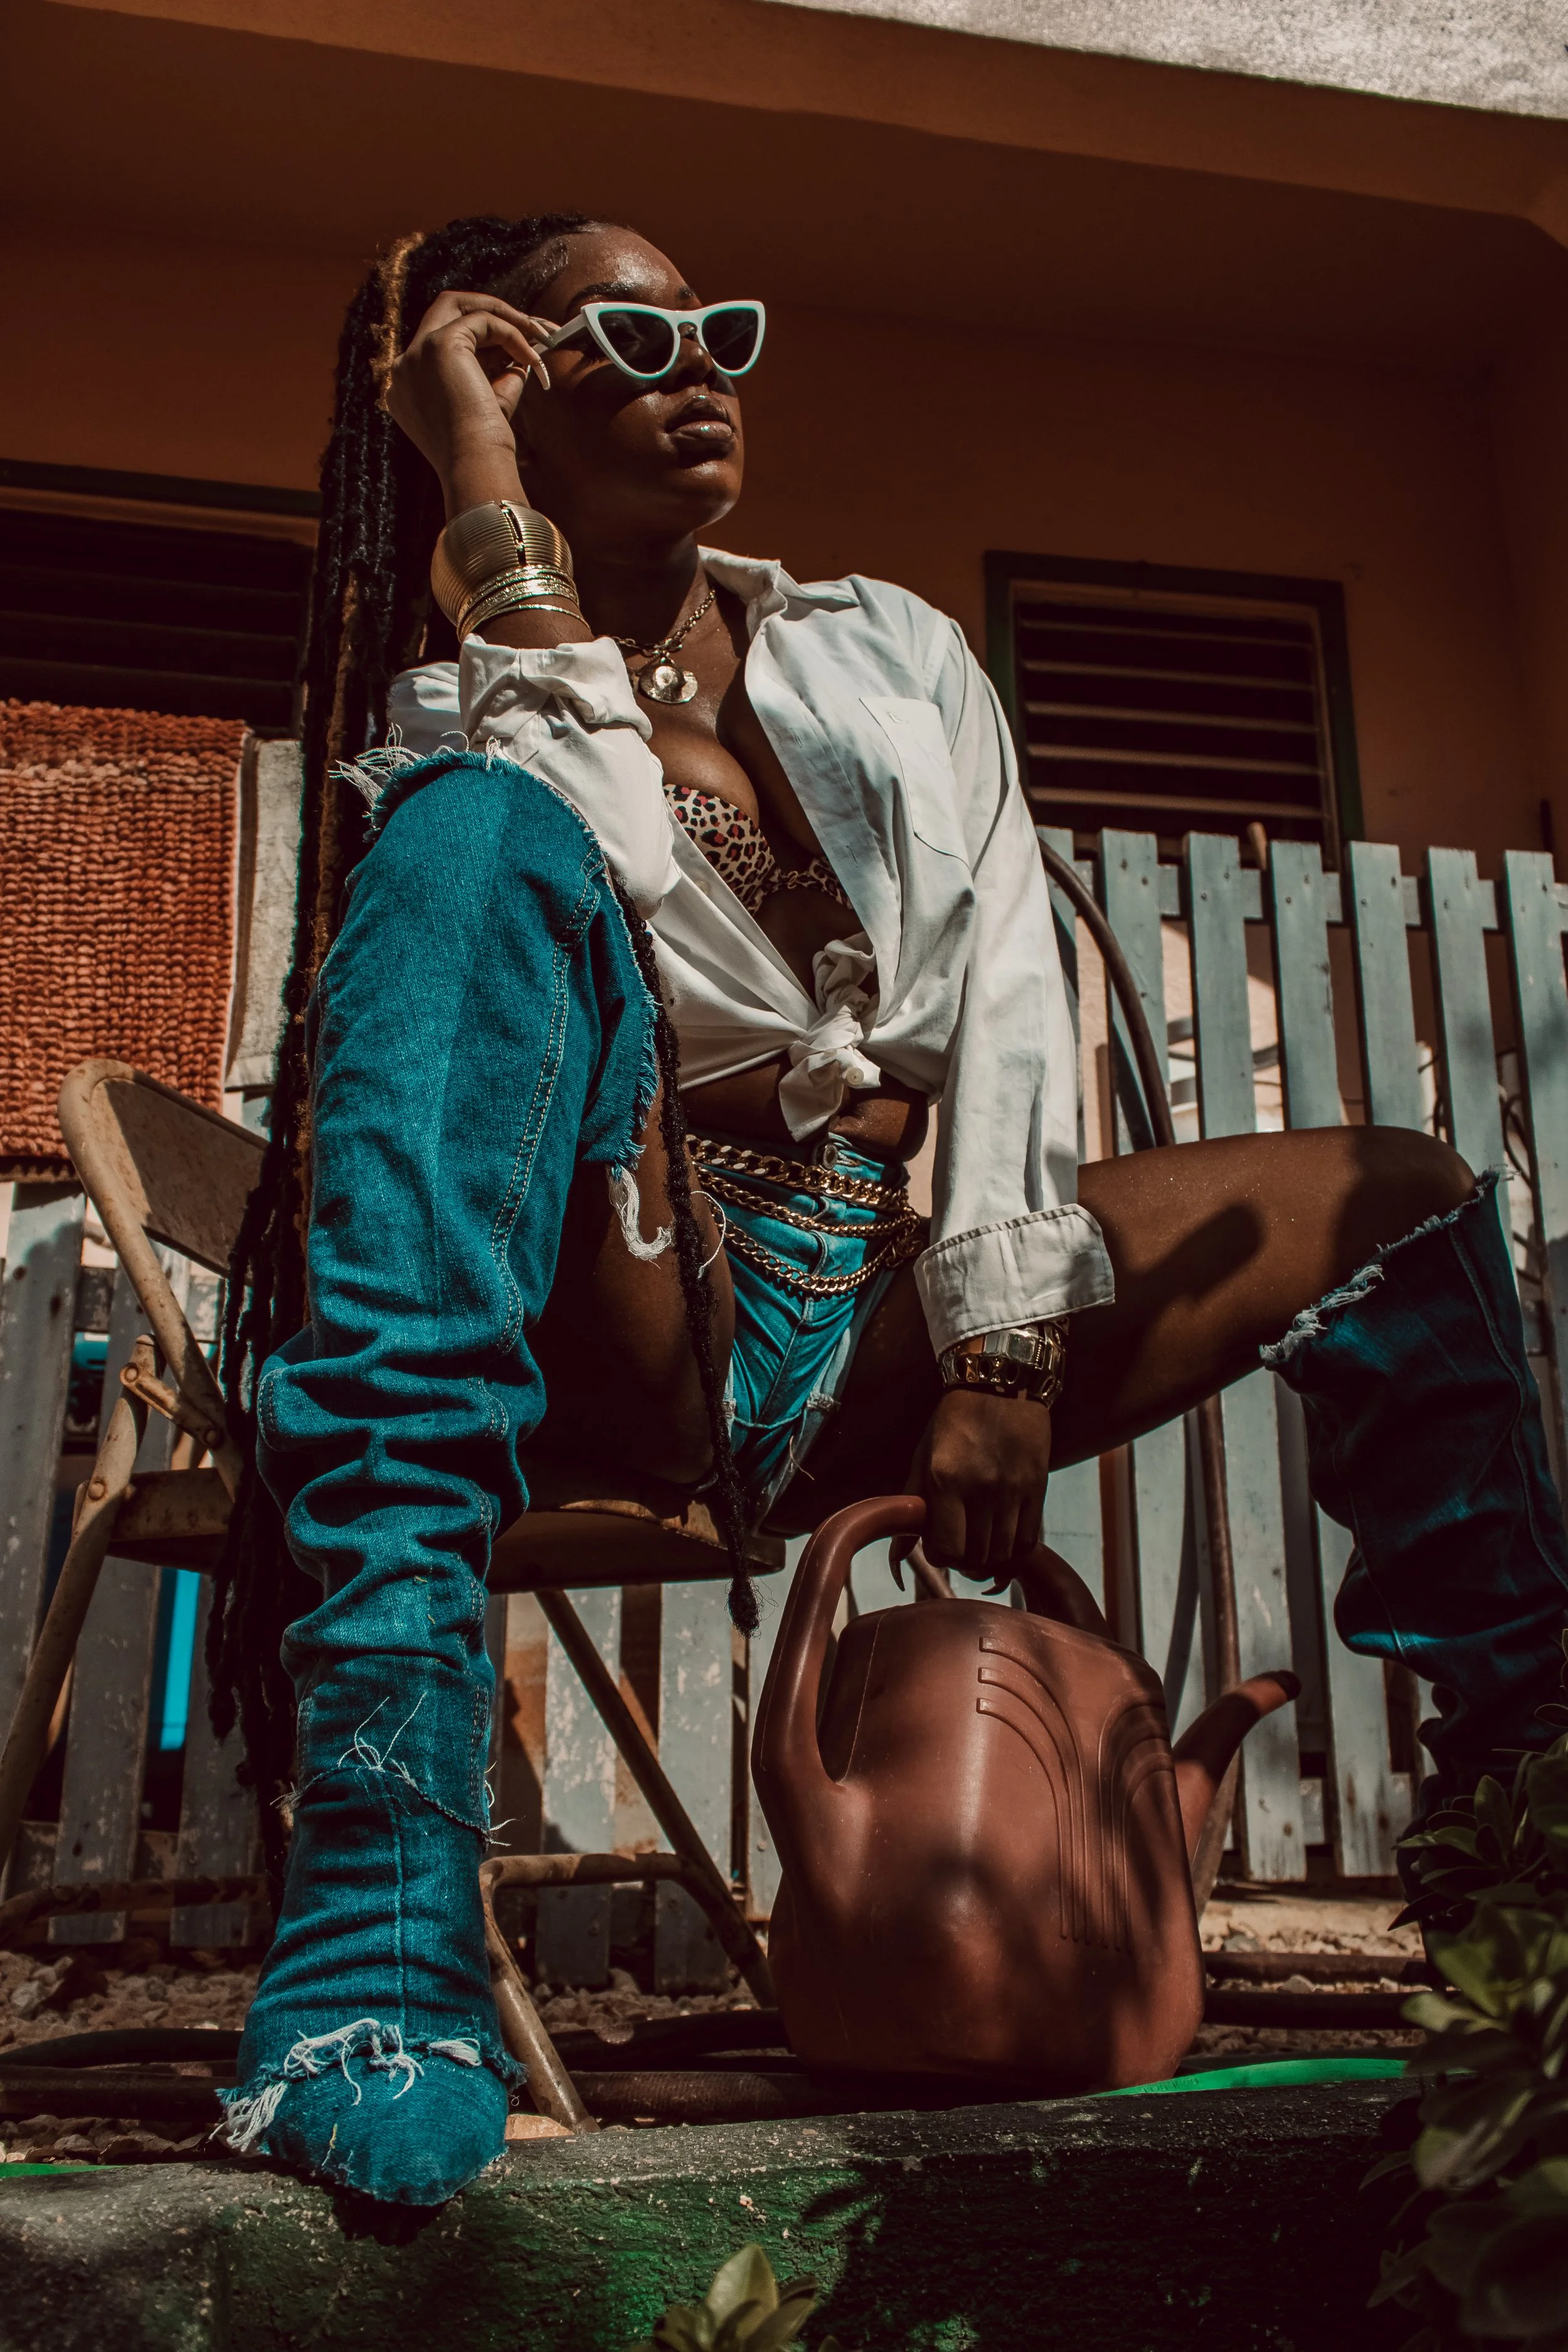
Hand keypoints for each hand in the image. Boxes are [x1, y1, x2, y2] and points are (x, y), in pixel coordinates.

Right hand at [385, 291, 557, 516]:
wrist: (475, 468)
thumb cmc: (484, 451)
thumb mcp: (489, 405)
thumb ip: (498, 376)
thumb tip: (522, 353)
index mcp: (409, 389)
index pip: (441, 344)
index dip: (482, 341)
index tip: (515, 350)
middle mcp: (405, 368)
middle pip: (442, 311)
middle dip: (487, 311)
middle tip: (527, 324)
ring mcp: (417, 354)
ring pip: (460, 307)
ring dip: (504, 316)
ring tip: (539, 334)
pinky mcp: (439, 345)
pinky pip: (483, 321)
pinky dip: (513, 334)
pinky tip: (533, 356)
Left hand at [894, 1387, 1052, 1580]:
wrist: (1000, 1383)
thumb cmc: (953, 1421)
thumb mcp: (922, 1456)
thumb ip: (911, 1505)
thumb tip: (896, 1556)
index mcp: (945, 1480)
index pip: (945, 1550)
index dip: (940, 1557)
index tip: (940, 1546)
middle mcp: (981, 1488)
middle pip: (975, 1557)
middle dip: (964, 1563)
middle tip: (962, 1551)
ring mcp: (1013, 1490)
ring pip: (1003, 1555)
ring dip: (990, 1562)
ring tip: (982, 1550)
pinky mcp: (1037, 1488)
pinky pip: (1029, 1541)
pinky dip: (1016, 1554)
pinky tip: (1005, 1546)